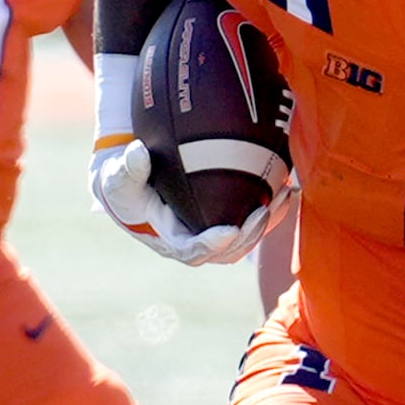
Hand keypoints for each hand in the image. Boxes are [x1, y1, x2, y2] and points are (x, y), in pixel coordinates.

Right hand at [89, 137, 279, 266]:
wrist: (133, 183)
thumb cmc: (124, 183)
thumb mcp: (117, 177)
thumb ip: (127, 169)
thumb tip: (137, 153)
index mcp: (171, 241)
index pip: (194, 250)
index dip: (213, 244)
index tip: (230, 231)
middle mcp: (196, 243)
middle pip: (229, 250)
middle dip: (250, 234)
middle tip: (264, 210)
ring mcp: (214, 234)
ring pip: (247, 238)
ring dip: (268, 220)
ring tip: (284, 195)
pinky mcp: (227, 220)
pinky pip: (254, 220)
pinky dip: (272, 207)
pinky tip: (288, 185)